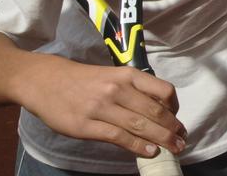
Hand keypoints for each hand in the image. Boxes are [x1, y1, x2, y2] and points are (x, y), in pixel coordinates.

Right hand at [15, 56, 185, 158]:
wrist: (44, 81)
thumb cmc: (82, 80)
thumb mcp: (112, 75)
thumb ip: (133, 90)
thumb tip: (157, 111)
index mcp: (126, 75)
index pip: (163, 90)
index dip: (175, 108)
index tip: (177, 120)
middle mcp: (117, 89)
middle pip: (154, 111)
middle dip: (172, 129)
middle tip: (183, 140)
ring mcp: (101, 107)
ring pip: (139, 125)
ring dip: (161, 139)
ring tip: (174, 148)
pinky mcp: (86, 125)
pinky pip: (118, 137)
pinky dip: (137, 146)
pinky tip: (149, 152)